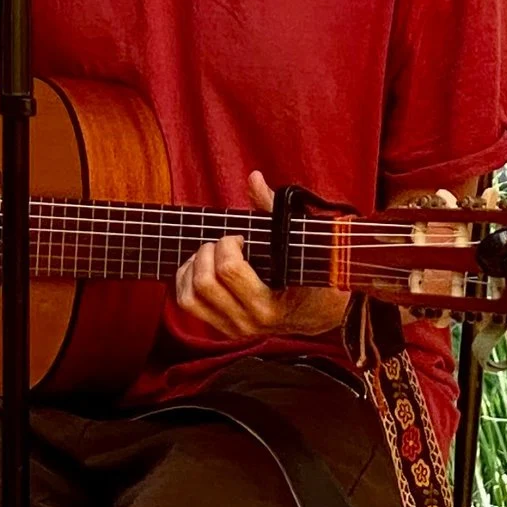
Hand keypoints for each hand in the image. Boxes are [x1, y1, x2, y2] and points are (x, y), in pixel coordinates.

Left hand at [171, 171, 350, 346]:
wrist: (319, 313)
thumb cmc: (310, 271)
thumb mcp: (297, 241)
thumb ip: (272, 209)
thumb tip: (253, 177)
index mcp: (269, 304)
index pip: (229, 270)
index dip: (228, 244)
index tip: (241, 238)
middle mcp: (248, 321)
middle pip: (204, 282)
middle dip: (209, 252)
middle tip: (226, 243)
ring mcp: (234, 328)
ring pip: (188, 297)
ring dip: (193, 267)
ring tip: (211, 254)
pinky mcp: (222, 329)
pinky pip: (186, 304)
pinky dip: (186, 280)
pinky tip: (203, 266)